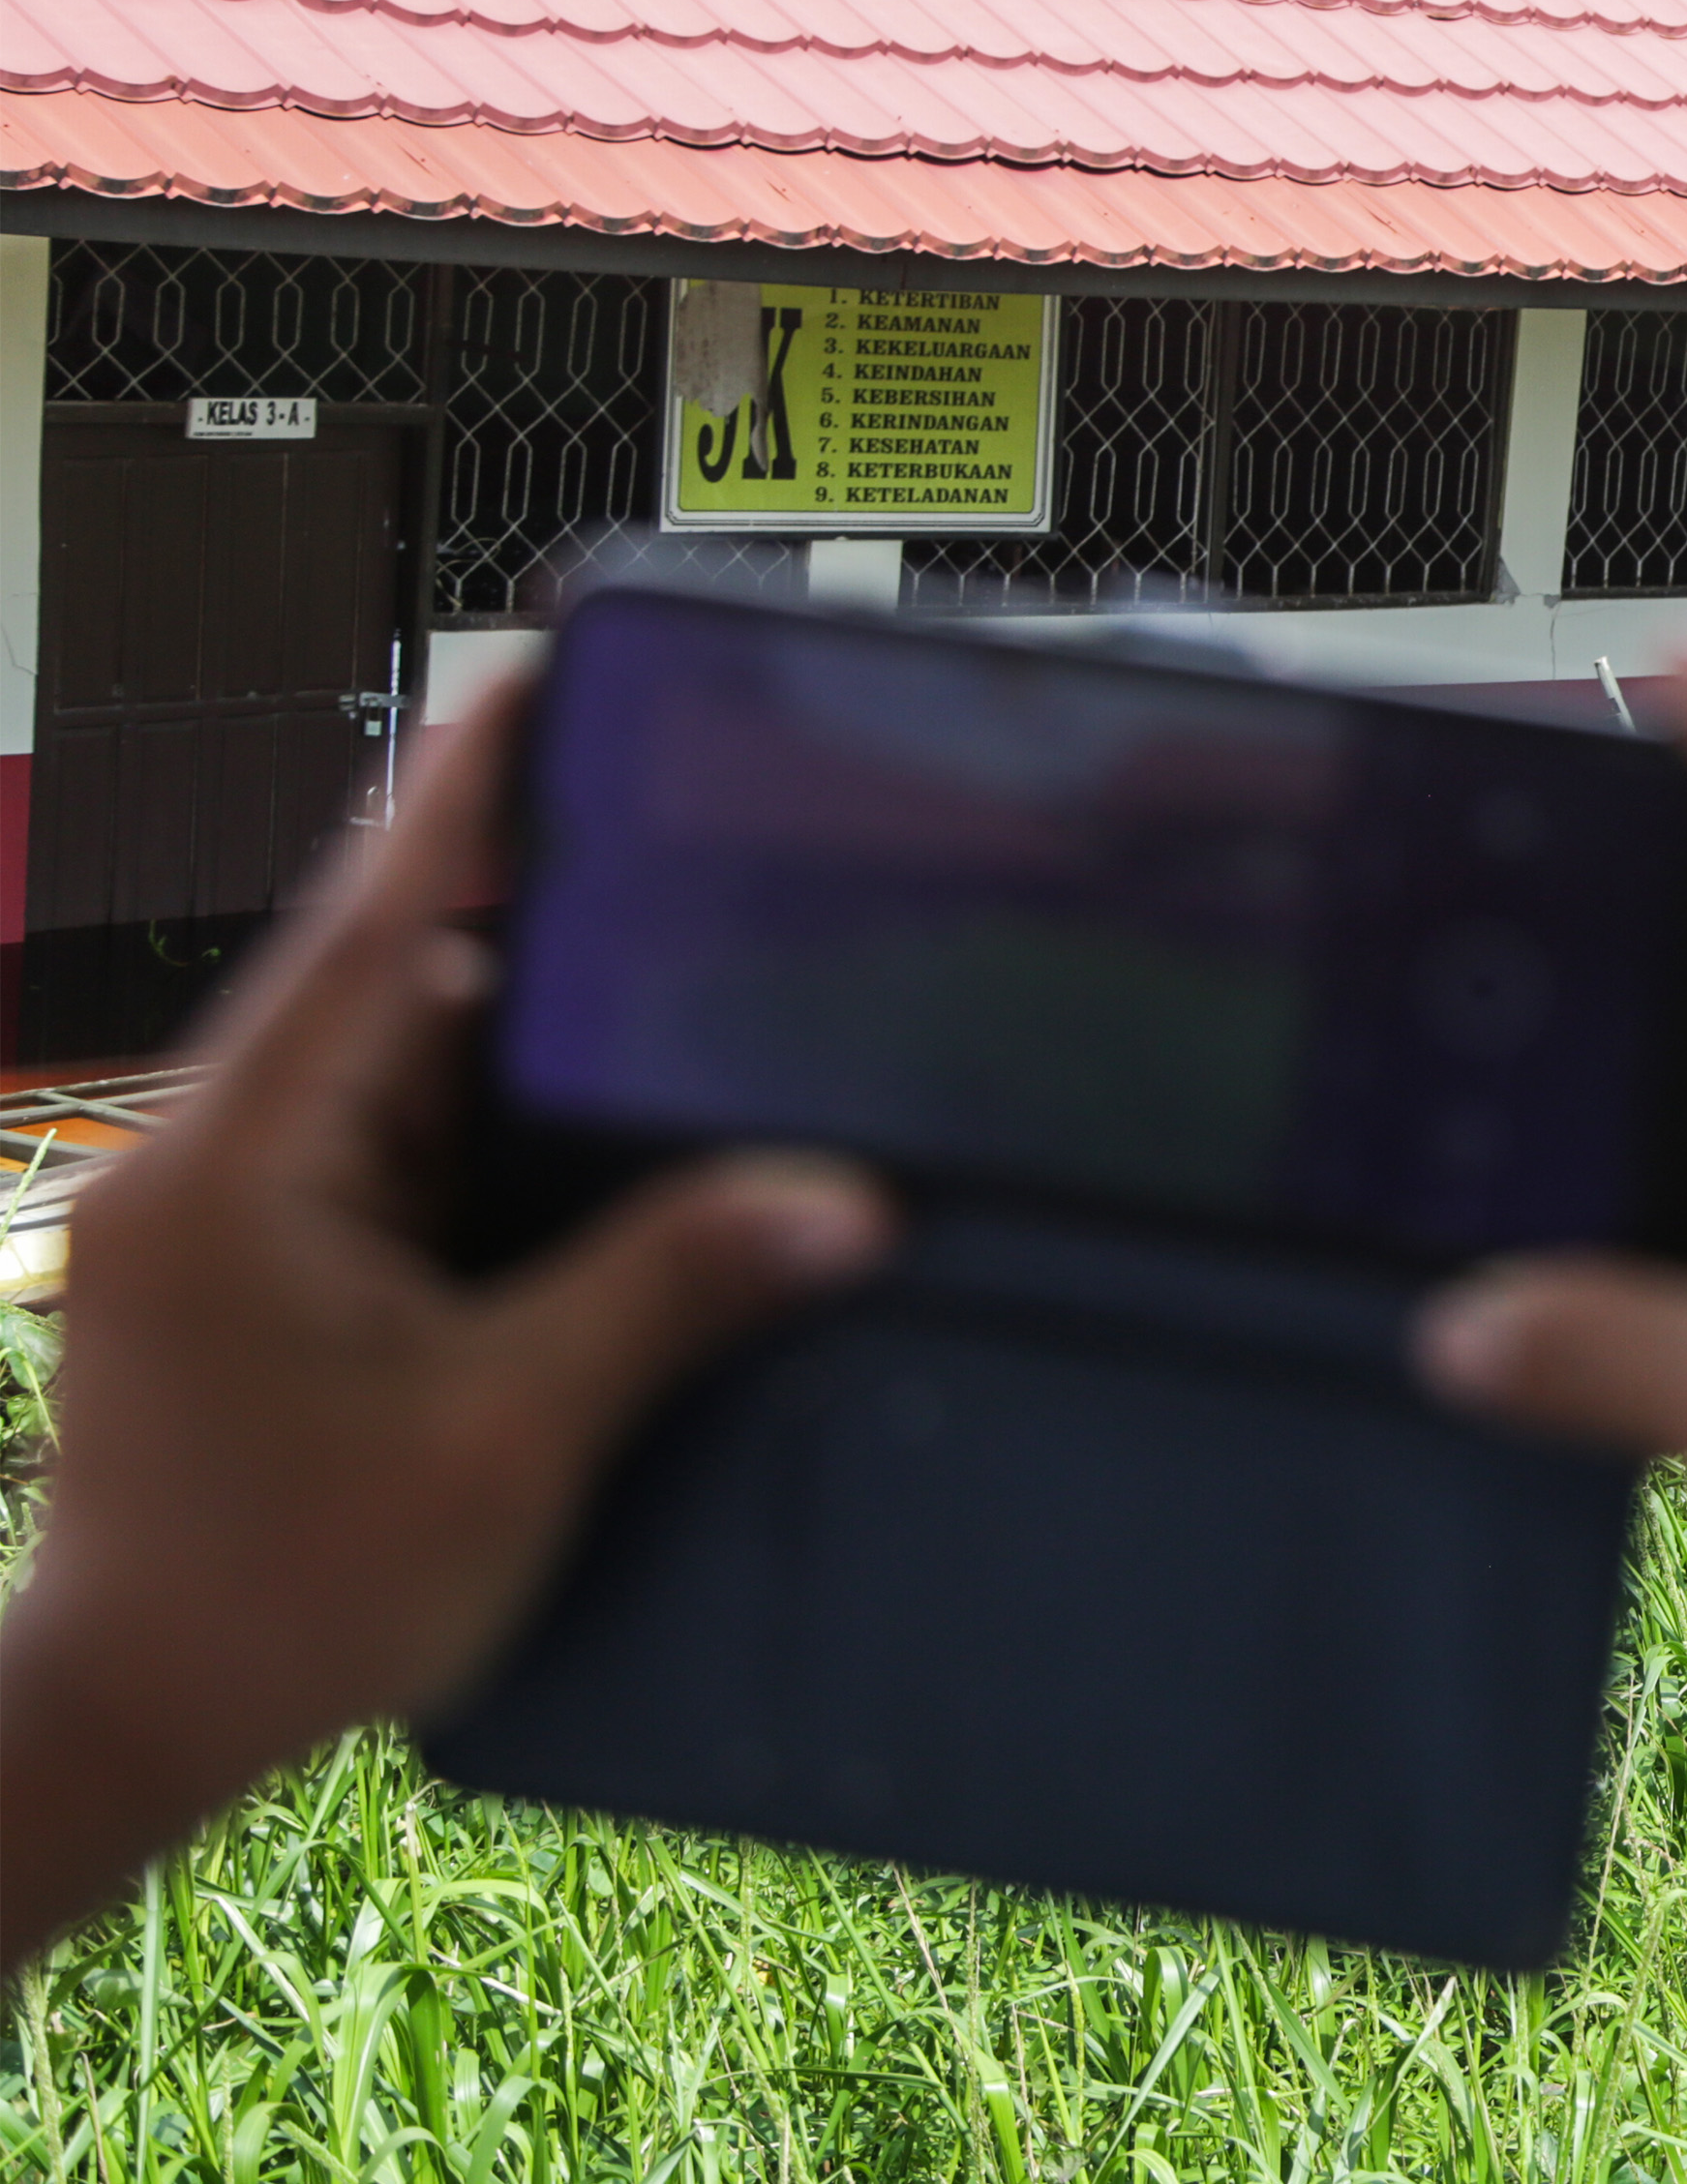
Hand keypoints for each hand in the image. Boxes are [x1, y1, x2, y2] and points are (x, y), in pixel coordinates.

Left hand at [0, 681, 889, 1972]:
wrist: (128, 1724)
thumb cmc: (288, 1591)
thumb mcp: (508, 1434)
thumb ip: (669, 1287)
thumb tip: (842, 1197)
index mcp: (243, 1164)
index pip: (364, 929)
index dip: (454, 801)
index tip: (524, 678)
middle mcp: (208, 1159)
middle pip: (375, 976)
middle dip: (509, 892)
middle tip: (648, 806)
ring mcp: (217, 1215)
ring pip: (379, 1063)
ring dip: (499, 1012)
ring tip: (642, 938)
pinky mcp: (242, 1271)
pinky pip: (374, 1143)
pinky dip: (471, 1111)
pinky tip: (577, 1104)